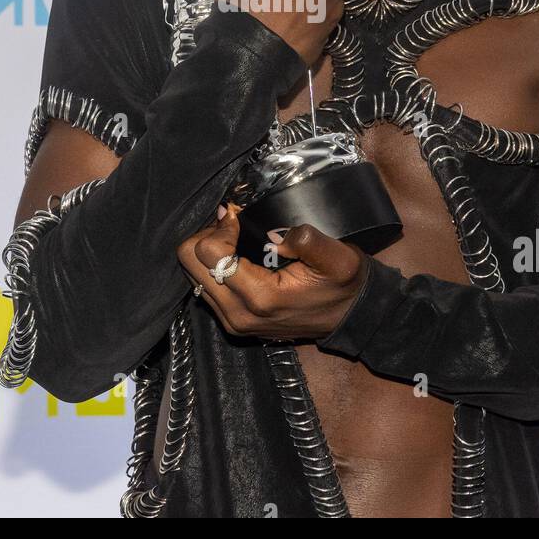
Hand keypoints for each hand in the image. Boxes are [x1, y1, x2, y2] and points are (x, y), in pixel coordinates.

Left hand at [178, 204, 366, 341]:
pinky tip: (236, 255)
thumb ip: (308, 240)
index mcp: (260, 297)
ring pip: (191, 272)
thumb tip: (273, 233)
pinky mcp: (230, 321)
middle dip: (208, 235)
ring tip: (234, 238)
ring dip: (209, 250)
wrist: (349, 317)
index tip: (239, 217)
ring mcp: (231, 321)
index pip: (208, 252)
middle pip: (189, 261)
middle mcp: (237, 314)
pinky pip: (203, 284)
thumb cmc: (342, 285)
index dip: (222, 226)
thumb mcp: (340, 258)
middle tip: (233, 226)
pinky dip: (213, 264)